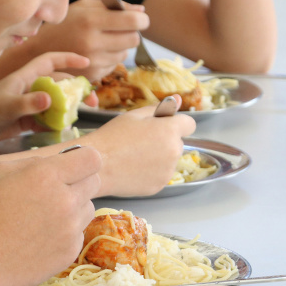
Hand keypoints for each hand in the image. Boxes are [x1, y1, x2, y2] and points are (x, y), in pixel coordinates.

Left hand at [0, 52, 90, 153]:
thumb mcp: (5, 107)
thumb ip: (27, 103)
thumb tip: (49, 99)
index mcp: (24, 78)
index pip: (49, 62)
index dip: (68, 59)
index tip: (86, 62)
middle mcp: (29, 88)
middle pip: (59, 84)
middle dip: (77, 90)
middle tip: (92, 101)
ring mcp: (28, 105)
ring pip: (55, 103)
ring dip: (69, 109)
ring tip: (80, 117)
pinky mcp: (26, 120)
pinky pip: (46, 120)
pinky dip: (56, 124)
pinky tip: (62, 130)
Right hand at [0, 146, 102, 285]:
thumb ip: (31, 163)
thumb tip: (51, 164)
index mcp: (47, 176)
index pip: (92, 158)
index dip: (83, 159)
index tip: (72, 165)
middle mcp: (65, 200)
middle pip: (94, 182)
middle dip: (78, 182)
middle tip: (54, 191)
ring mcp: (71, 229)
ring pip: (87, 208)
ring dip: (73, 208)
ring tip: (43, 217)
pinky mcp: (70, 251)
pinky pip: (78, 233)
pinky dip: (65, 232)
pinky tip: (40, 237)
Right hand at [27, 0, 149, 81]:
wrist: (38, 51)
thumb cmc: (63, 24)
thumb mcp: (83, 7)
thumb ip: (111, 6)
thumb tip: (141, 10)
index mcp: (90, 21)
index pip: (133, 21)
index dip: (142, 19)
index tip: (140, 18)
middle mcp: (93, 43)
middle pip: (133, 39)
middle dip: (132, 32)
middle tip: (122, 29)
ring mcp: (93, 62)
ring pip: (125, 53)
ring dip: (121, 46)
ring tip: (104, 40)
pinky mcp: (92, 75)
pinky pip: (114, 65)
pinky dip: (110, 58)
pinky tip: (96, 52)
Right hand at [79, 98, 196, 195]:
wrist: (97, 166)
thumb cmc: (112, 137)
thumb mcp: (133, 116)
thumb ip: (159, 108)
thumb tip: (179, 99)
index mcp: (170, 130)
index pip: (189, 124)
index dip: (176, 123)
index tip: (162, 126)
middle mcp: (174, 152)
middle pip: (178, 143)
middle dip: (165, 141)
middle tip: (141, 142)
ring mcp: (168, 171)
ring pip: (169, 160)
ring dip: (159, 157)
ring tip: (135, 157)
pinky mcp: (160, 186)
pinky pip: (161, 175)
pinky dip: (152, 172)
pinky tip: (133, 169)